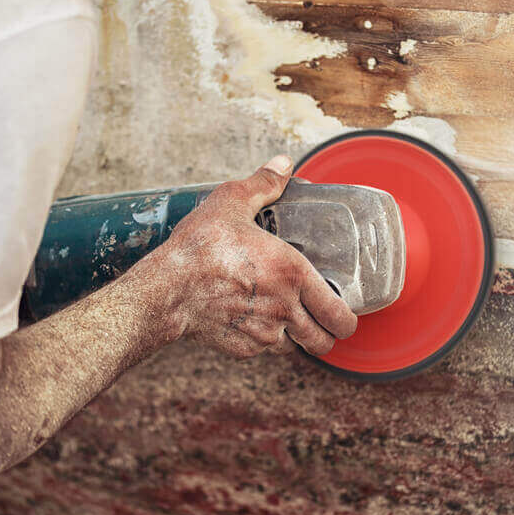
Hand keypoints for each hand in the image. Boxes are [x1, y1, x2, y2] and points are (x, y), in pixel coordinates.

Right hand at [160, 155, 357, 357]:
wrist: (167, 288)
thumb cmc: (199, 247)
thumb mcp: (231, 202)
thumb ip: (264, 184)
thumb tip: (283, 164)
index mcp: (294, 274)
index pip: (340, 315)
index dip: (347, 318)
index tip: (342, 311)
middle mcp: (285, 310)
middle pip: (324, 342)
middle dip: (326, 334)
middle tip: (319, 320)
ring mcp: (263, 334)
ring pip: (294, 348)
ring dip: (293, 336)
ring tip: (282, 316)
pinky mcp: (242, 349)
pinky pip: (262, 350)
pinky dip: (261, 339)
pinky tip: (249, 317)